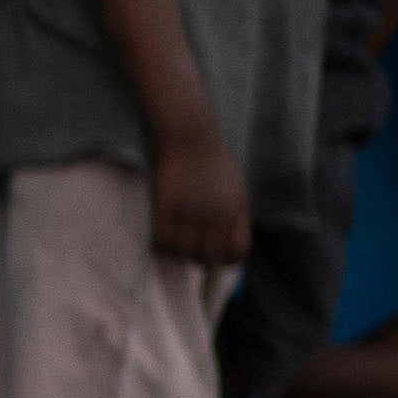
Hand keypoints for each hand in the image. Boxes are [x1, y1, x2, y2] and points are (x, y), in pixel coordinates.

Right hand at [146, 136, 254, 271]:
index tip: (218, 258)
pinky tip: (161, 233)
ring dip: (177, 250)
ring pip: (181, 252)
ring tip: (174, 238)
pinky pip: (161, 240)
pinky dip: (160, 243)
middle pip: (207, 257)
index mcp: (236, 212)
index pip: (237, 252)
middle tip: (190, 247)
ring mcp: (190, 213)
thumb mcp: (235, 190)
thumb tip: (222, 247)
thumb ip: (232, 218)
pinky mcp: (166, 207)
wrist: (192, 138)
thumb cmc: (214, 162)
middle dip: (199, 257)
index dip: (227, 260)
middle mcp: (216, 216)